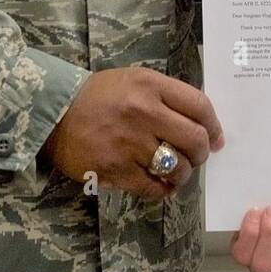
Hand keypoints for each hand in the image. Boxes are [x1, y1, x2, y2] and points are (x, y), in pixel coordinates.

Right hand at [42, 66, 224, 200]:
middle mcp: (143, 112)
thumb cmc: (99, 96)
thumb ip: (168, 97)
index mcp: (150, 85)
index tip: (216, 139)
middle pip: (195, 140)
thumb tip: (206, 128)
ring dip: (183, 174)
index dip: (215, 126)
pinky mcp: (115, 169)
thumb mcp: (135, 81)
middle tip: (196, 157)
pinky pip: (153, 187)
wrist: (54, 112)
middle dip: (202, 153)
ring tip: (175, 172)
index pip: (200, 106)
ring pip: (177, 167)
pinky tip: (160, 184)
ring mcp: (129, 143)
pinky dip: (163, 189)